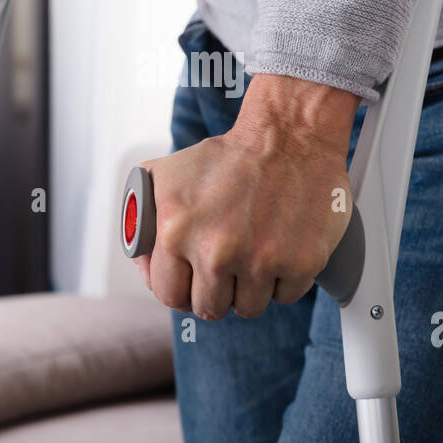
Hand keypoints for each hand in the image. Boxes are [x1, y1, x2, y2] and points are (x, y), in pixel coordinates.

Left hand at [136, 74, 359, 318]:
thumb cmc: (230, 155)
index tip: (191, 283)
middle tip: (226, 270)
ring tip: (254, 255)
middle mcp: (217, 251)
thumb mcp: (166, 174)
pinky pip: (286, 296)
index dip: (180, 290)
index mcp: (177, 232)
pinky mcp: (301, 262)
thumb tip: (141, 255)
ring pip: (249, 307)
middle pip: (210, 308)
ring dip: (250, 289)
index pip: (170, 295)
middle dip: (215, 292)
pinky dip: (284, 280)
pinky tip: (281, 251)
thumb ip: (142, 216)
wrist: (291, 134)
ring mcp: (262, 260)